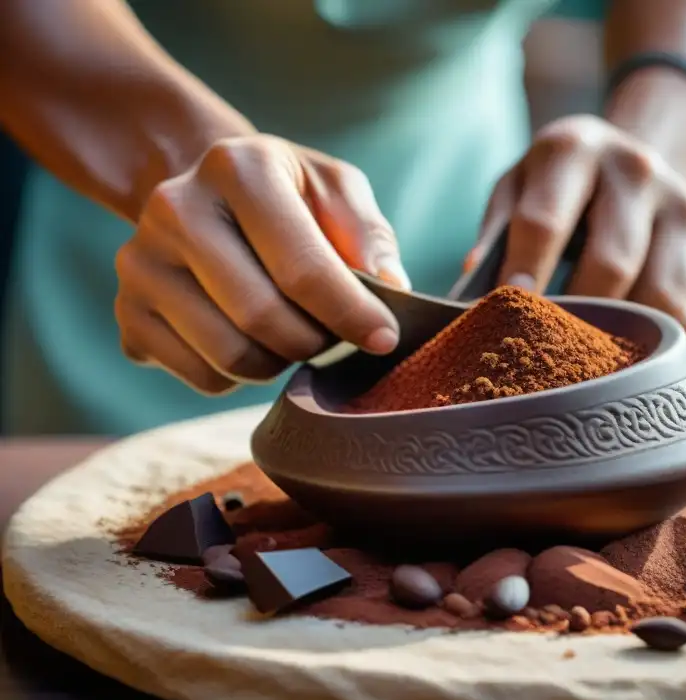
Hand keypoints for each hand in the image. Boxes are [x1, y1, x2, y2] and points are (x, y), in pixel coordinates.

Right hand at [115, 135, 407, 393]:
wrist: (209, 197)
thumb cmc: (289, 199)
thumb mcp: (336, 191)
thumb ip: (368, 234)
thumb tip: (390, 288)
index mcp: (237, 168)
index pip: (302, 267)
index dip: (351, 314)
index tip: (384, 339)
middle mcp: (175, 208)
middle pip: (261, 318)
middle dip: (315, 342)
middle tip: (334, 337)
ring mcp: (140, 262)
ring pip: (230, 357)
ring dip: (280, 362)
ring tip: (294, 334)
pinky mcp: (127, 311)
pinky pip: (203, 377)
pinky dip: (242, 376)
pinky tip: (251, 339)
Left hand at [468, 114, 685, 365]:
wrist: (640, 163)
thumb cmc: (560, 191)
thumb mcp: (518, 188)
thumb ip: (496, 234)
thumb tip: (474, 294)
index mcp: (577, 149)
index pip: (545, 221)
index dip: (524, 275)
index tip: (507, 318)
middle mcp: (641, 173)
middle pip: (614, 264)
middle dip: (579, 320)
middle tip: (551, 364)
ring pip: (670, 302)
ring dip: (634, 349)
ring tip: (599, 382)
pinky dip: (680, 360)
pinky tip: (648, 377)